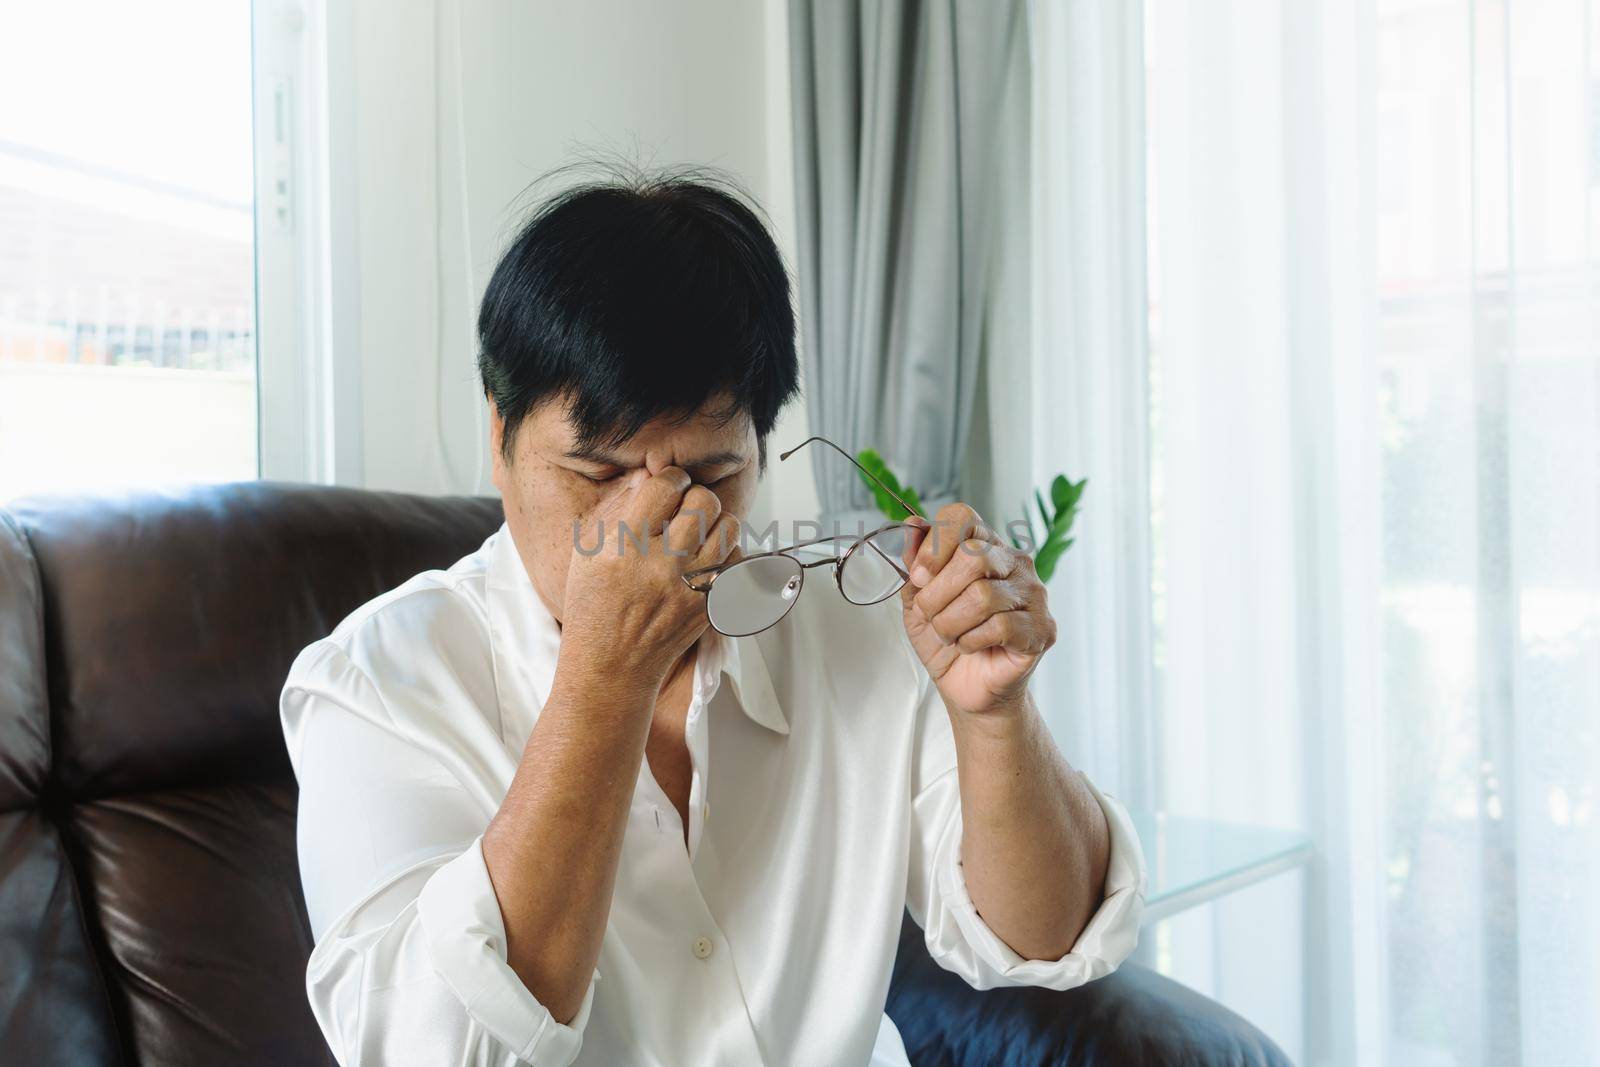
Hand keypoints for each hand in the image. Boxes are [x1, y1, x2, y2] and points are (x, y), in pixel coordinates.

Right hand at [558, 466, 738, 690]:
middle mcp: (662, 566)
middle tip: (683, 509)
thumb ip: (619, 508)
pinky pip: (738, 561)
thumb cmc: (594, 605)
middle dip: (695, 497)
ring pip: (729, 527)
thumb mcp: (588, 552)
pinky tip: (706, 559)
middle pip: (704, 501)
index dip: (670, 478)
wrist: (612, 666)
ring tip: (697, 532)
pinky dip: (727, 553)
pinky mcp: (711, 606)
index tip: (668, 485)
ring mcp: (691, 588)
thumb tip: (652, 474)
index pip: (665, 487)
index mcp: (625, 547)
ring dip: (715, 522)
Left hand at [899, 503, 1055, 715]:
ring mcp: (1033, 593)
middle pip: (972, 556)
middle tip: (930, 615)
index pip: (962, 516)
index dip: (934, 544)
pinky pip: (999, 626)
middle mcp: (1013, 561)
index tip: (918, 576)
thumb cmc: (945, 637)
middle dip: (937, 593)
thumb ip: (914, 563)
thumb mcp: (916, 599)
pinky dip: (971, 641)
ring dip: (951, 623)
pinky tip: (970, 646)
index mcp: (983, 544)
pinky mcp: (1042, 627)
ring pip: (982, 596)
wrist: (967, 686)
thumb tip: (911, 526)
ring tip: (949, 635)